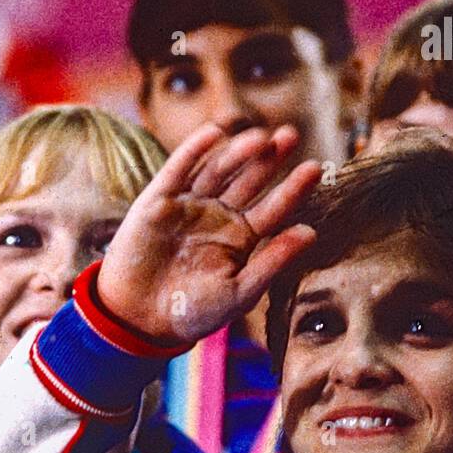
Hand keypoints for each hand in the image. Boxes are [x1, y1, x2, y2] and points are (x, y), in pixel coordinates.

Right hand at [97, 123, 320, 345]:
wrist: (138, 319)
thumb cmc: (192, 313)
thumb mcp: (238, 292)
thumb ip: (272, 262)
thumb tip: (312, 232)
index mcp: (241, 238)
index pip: (273, 208)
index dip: (293, 189)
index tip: (314, 169)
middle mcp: (219, 216)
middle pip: (249, 180)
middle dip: (269, 159)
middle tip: (291, 136)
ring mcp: (189, 204)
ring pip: (218, 170)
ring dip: (238, 152)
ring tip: (260, 139)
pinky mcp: (159, 199)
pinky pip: (178, 168)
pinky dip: (194, 150)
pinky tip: (214, 133)